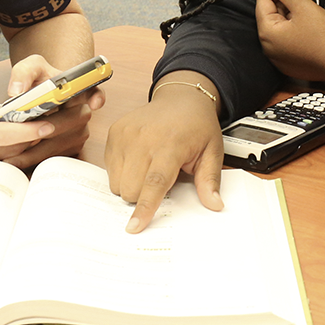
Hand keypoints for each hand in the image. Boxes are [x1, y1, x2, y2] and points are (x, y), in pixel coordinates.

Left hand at [0, 54, 106, 168]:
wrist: (37, 97)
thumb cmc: (39, 80)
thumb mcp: (30, 68)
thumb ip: (23, 73)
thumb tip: (17, 91)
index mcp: (78, 89)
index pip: (94, 90)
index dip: (97, 97)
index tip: (94, 103)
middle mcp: (82, 111)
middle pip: (74, 122)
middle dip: (49, 129)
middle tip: (25, 135)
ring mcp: (78, 132)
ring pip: (63, 144)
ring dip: (38, 151)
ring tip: (12, 156)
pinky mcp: (70, 148)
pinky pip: (56, 157)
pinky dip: (36, 159)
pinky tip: (17, 160)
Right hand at [0, 88, 53, 173]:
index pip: (5, 134)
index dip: (29, 130)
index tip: (47, 124)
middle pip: (10, 150)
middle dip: (33, 140)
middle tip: (51, 127)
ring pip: (2, 160)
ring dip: (20, 149)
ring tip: (37, 136)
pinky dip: (4, 156)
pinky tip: (12, 146)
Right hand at [104, 73, 224, 233]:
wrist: (182, 97)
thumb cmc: (197, 126)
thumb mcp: (212, 152)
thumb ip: (210, 180)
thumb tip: (214, 205)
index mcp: (170, 144)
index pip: (154, 183)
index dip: (145, 207)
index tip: (135, 227)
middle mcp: (143, 138)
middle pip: (131, 189)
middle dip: (143, 195)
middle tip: (161, 180)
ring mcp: (126, 134)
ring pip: (117, 182)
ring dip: (131, 184)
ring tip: (150, 168)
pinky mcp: (115, 132)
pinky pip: (109, 168)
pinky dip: (123, 171)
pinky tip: (139, 159)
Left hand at [255, 0, 324, 80]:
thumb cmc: (324, 37)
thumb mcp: (303, 6)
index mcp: (267, 33)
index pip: (263, 1)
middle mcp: (268, 47)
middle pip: (270, 14)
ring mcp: (278, 57)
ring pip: (279, 26)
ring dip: (290, 10)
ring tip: (306, 0)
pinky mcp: (289, 62)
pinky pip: (286, 39)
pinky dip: (293, 26)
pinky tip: (306, 18)